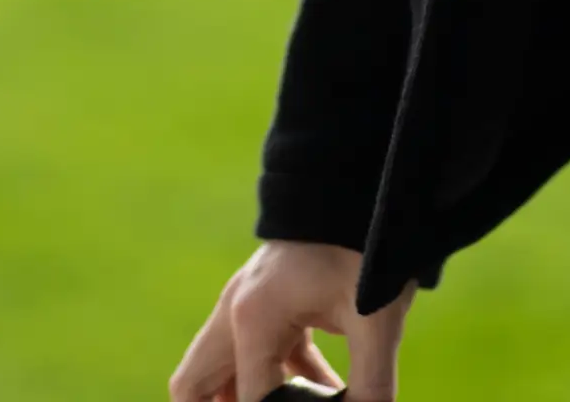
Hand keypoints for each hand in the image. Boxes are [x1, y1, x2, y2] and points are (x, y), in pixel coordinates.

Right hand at [168, 240, 411, 399]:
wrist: (358, 188)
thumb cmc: (364, 250)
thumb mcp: (375, 323)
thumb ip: (370, 386)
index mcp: (252, 320)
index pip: (249, 400)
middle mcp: (234, 312)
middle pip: (194, 384)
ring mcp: (243, 305)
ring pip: (217, 370)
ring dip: (247, 397)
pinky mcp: (264, 302)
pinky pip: (254, 355)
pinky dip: (278, 381)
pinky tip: (327, 391)